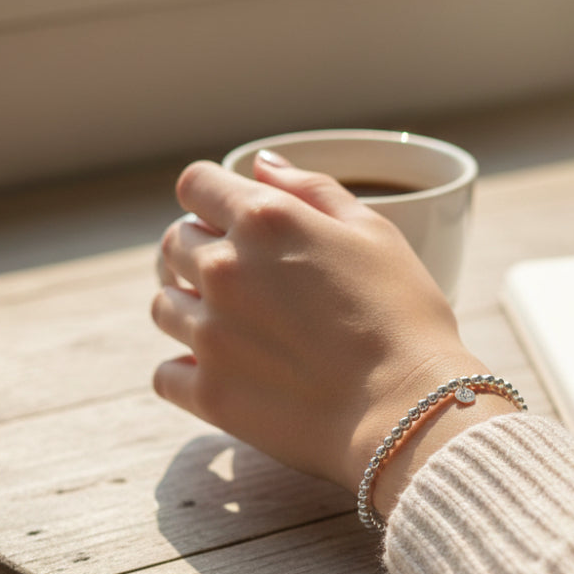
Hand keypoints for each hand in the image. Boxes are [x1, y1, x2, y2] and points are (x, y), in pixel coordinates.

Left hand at [152, 151, 501, 506]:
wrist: (409, 408)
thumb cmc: (404, 318)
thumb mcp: (375, 234)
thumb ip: (313, 190)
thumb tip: (262, 165)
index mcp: (264, 221)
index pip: (195, 184)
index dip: (212, 197)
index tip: (231, 218)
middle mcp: (224, 269)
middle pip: (174, 244)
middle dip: (199, 250)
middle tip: (242, 278)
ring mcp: (209, 334)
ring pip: (164, 306)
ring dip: (190, 308)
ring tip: (235, 326)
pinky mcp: (209, 392)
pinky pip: (165, 373)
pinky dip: (185, 370)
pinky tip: (221, 371)